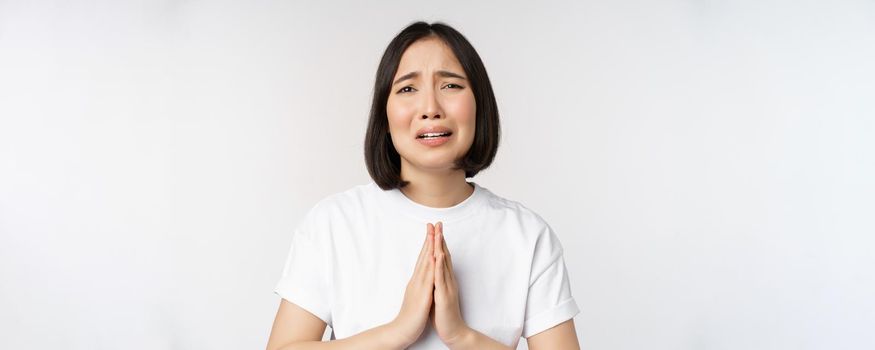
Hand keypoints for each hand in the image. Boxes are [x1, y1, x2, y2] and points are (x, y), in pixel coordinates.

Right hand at [390, 223, 435, 347]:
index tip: (432, 231)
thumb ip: (419, 285)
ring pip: (426, 264)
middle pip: (424, 257)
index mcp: (417, 281)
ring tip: (434, 234)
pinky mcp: (422, 297)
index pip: (423, 259)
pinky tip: (435, 257)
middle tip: (432, 224)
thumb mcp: (416, 296)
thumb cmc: (410, 316)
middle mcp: (417, 281)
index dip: (428, 244)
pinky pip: (428, 280)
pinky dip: (432, 267)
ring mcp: (419, 288)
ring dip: (430, 248)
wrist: (402, 331)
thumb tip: (422, 277)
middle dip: (429, 240)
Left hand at [431, 221, 471, 346]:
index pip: (442, 257)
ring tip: (437, 234)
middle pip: (444, 255)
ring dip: (440, 248)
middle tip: (437, 223)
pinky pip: (440, 279)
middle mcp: (448, 280)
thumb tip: (432, 271)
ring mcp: (447, 287)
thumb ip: (437, 282)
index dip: (438, 242)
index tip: (434, 229)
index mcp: (445, 279)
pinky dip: (438, 266)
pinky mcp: (444, 295)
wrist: (453, 331)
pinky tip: (437, 256)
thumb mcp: (438, 294)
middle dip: (440, 239)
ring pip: (443, 264)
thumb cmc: (444, 314)